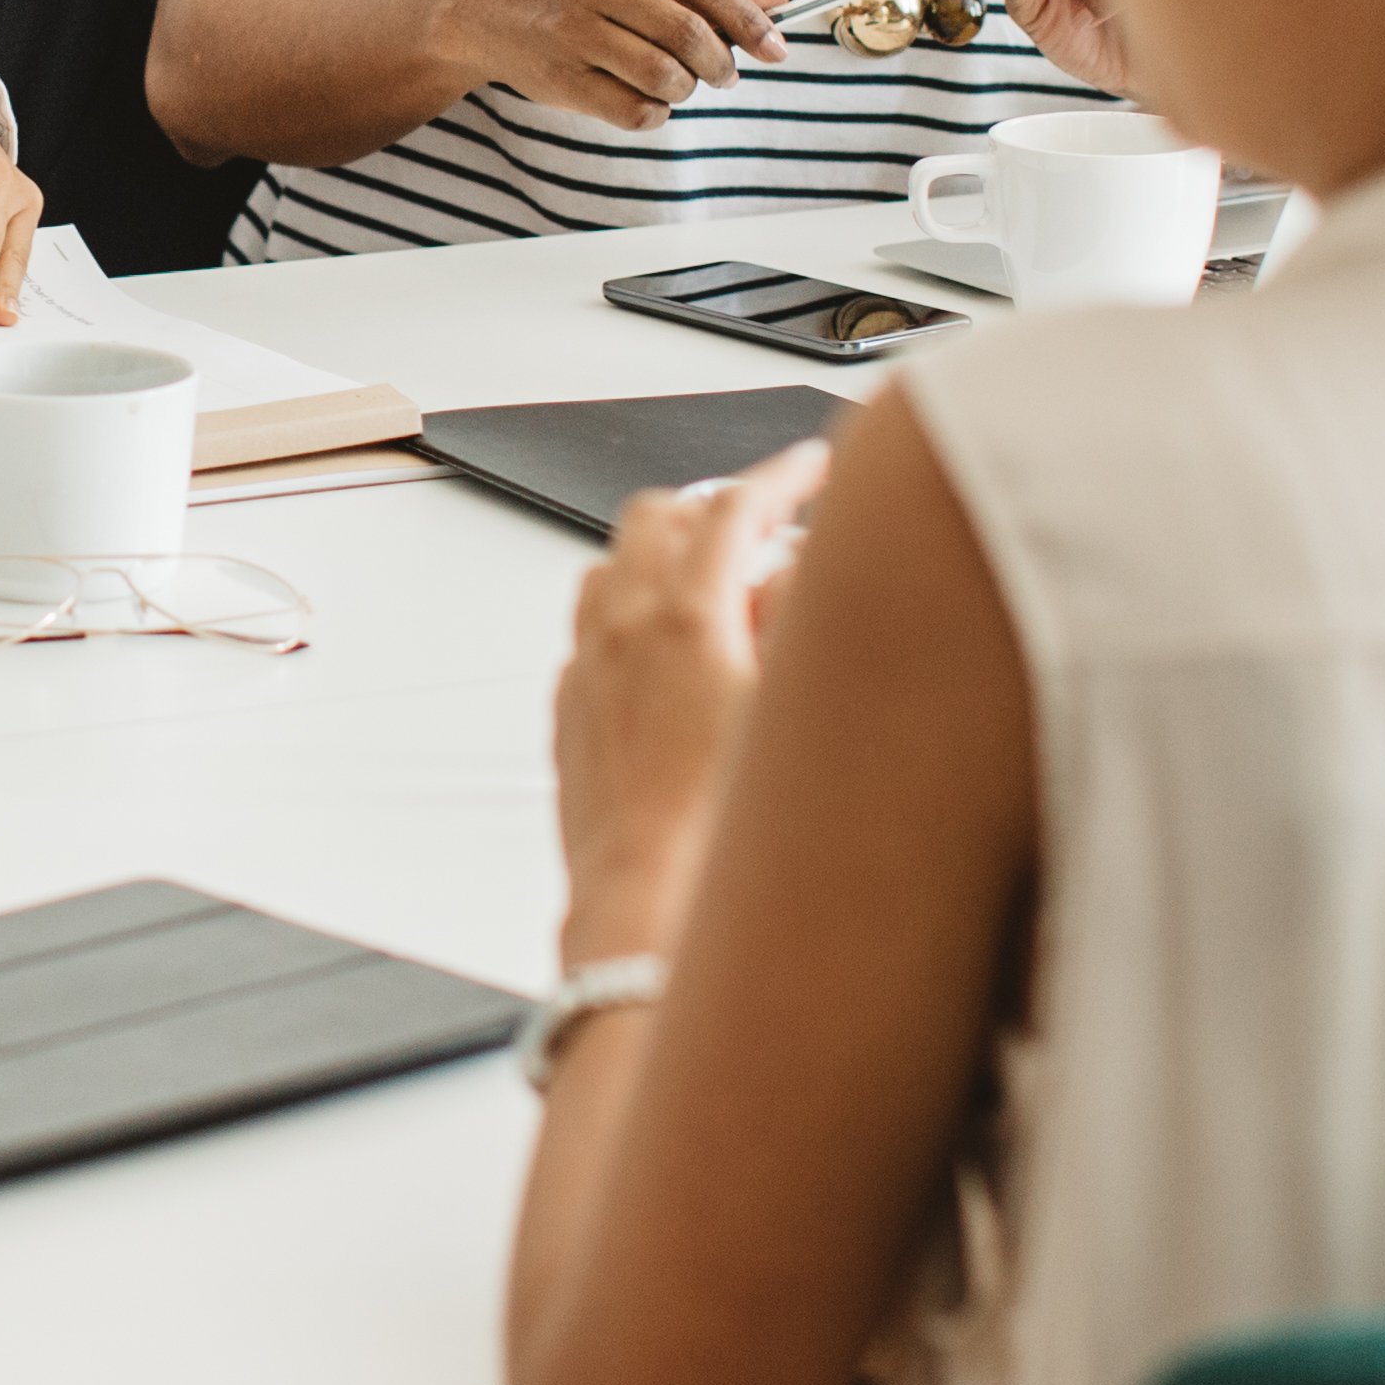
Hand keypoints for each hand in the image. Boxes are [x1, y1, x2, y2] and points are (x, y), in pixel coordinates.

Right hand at [443, 0, 788, 132]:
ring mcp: (572, 28)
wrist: (486, 6)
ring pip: (665, 76)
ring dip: (688, 88)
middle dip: (721, 63)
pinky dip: (656, 112)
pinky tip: (648, 97)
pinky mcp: (559, 76)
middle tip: (725, 73)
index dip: (750, 20)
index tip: (776, 47)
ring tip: (680, 81)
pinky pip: (634, 110)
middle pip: (689, 33)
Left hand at [551, 435, 829, 962]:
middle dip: (712, 507)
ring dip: (659, 560)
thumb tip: (800, 566)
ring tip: (715, 587)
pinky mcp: (570, 719)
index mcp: (684, 616)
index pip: (736, 507)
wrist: (650, 918)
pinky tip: (669, 662)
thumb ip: (800, 617)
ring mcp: (587, 673)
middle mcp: (621, 631)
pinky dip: (629, 622)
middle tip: (766, 524)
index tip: (813, 466)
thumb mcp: (794, 706)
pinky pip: (590, 636)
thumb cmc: (728, 834)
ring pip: (608, 570)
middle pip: (656, 518)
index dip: (784, 476)